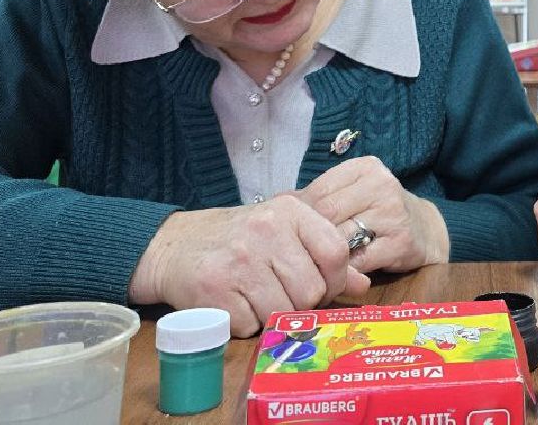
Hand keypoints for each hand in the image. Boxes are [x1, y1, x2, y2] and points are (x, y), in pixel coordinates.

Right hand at [128, 195, 369, 336]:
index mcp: (289, 211)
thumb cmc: (238, 241)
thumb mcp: (283, 235)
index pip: (336, 253)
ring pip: (283, 312)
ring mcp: (239, 260)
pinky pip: (251, 326)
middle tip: (280, 293)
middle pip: (311, 290)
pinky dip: (245, 324)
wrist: (175, 246)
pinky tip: (234, 303)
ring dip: (272, 316)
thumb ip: (323, 256)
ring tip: (254, 296)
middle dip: (300, 302)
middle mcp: (266, 230)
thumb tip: (362, 285)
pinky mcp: (214, 290)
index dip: (335, 281)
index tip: (321, 288)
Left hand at [295, 156, 449, 274]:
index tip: (289, 232)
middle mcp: (381, 185)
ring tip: (314, 265)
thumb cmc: (380, 211)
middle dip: (310, 236)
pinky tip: (339, 274)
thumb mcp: (354, 194)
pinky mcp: (401, 243)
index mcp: (365, 168)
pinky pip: (360, 261)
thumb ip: (320, 196)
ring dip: (325, 256)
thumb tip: (276, 202)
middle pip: (328, 214)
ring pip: (342, 238)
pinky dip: (345, 271)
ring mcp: (393, 214)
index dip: (300, 214)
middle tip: (297, 253)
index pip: (320, 190)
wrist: (427, 230)